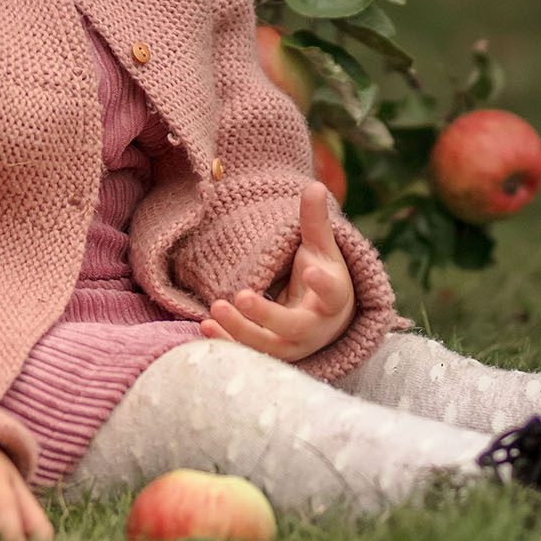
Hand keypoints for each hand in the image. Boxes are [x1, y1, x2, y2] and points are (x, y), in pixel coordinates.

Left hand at [200, 181, 355, 363]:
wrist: (325, 321)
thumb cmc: (323, 276)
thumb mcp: (322, 249)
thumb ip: (315, 221)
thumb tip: (316, 184)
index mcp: (334, 299)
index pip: (332, 293)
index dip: (322, 284)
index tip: (310, 272)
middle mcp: (314, 328)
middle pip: (292, 327)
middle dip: (266, 314)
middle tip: (242, 295)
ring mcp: (293, 346)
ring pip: (267, 346)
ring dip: (240, 330)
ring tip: (214, 308)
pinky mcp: (272, 355)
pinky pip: (249, 353)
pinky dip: (228, 343)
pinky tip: (206, 326)